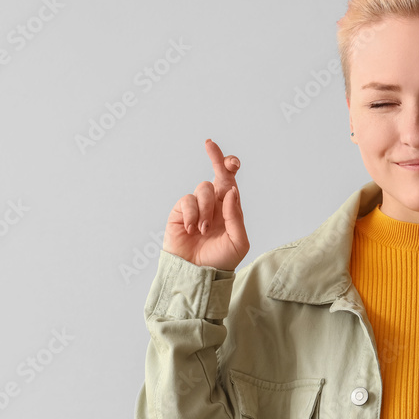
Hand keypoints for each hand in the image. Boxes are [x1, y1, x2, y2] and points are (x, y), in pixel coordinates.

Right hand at [162, 139, 249, 270]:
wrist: (197, 274)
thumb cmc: (220, 260)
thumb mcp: (238, 241)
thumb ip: (235, 216)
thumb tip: (231, 191)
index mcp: (229, 209)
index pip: (231, 183)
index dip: (230, 166)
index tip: (231, 159)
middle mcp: (213, 205)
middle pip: (216, 174)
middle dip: (216, 157)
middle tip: (210, 144)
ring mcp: (196, 208)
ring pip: (203, 188)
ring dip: (206, 208)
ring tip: (204, 230)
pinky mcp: (180, 213)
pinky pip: (187, 201)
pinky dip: (192, 214)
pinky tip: (192, 230)